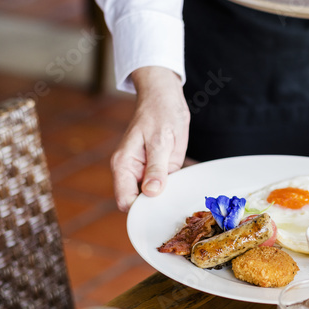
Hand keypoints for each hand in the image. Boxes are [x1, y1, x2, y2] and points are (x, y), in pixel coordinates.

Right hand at [111, 66, 189, 211]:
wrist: (165, 97)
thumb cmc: (159, 112)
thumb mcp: (160, 140)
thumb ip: (156, 167)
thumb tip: (151, 192)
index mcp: (123, 166)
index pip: (126, 201)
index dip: (141, 210)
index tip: (160, 211)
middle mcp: (132, 172)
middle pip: (139, 204)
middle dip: (155, 207)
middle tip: (175, 205)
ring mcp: (146, 173)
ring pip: (154, 198)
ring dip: (167, 199)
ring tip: (181, 195)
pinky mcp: (160, 170)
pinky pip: (166, 187)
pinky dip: (175, 190)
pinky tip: (185, 187)